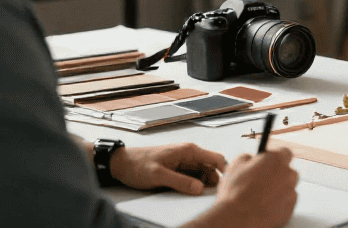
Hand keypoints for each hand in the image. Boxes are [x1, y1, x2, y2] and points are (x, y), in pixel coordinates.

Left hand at [110, 142, 226, 194]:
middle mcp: (188, 154)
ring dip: (203, 185)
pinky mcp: (178, 169)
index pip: (216, 159)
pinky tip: (190, 193)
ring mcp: (184, 162)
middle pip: (211, 169)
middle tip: (211, 197)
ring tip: (200, 197)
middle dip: (214, 182)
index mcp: (188, 150)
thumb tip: (199, 189)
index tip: (226, 186)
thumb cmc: (136, 164)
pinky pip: (192, 177)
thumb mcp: (158, 175)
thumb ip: (180, 182)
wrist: (120, 164)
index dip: (225, 172)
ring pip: (202, 174)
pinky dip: (194, 185)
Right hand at [214, 147, 297, 227]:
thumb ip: (248, 157)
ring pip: (288, 187)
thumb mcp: (235, 165)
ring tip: (261, 196)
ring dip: (278, 189)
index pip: (285, 152)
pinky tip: (265, 206)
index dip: (275, 157)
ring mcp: (291, 192)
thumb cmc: (235, 193)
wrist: (238, 219)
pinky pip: (287, 202)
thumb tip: (251, 159)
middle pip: (288, 170)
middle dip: (278, 174)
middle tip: (262, 180)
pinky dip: (279, 203)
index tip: (269, 162)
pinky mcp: (290, 208)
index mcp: (275, 160)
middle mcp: (287, 174)